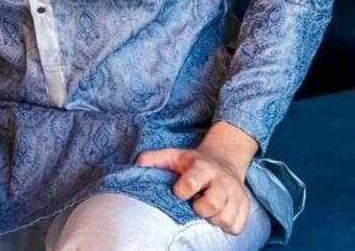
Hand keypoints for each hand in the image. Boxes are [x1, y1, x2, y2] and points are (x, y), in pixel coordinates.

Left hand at [135, 122, 257, 235]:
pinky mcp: (245, 206)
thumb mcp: (174, 156)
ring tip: (207, 209)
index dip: (182, 191)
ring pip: (225, 218)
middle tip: (196, 204)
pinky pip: (237, 227)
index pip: (192, 181)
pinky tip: (218, 214)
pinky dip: (227, 225)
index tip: (178, 192)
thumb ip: (154, 159)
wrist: (225, 160)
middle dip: (200, 208)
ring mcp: (236, 193)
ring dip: (213, 219)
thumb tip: (137, 165)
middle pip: (212, 203)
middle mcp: (222, 179)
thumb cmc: (193, 163)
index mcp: (203, 166)